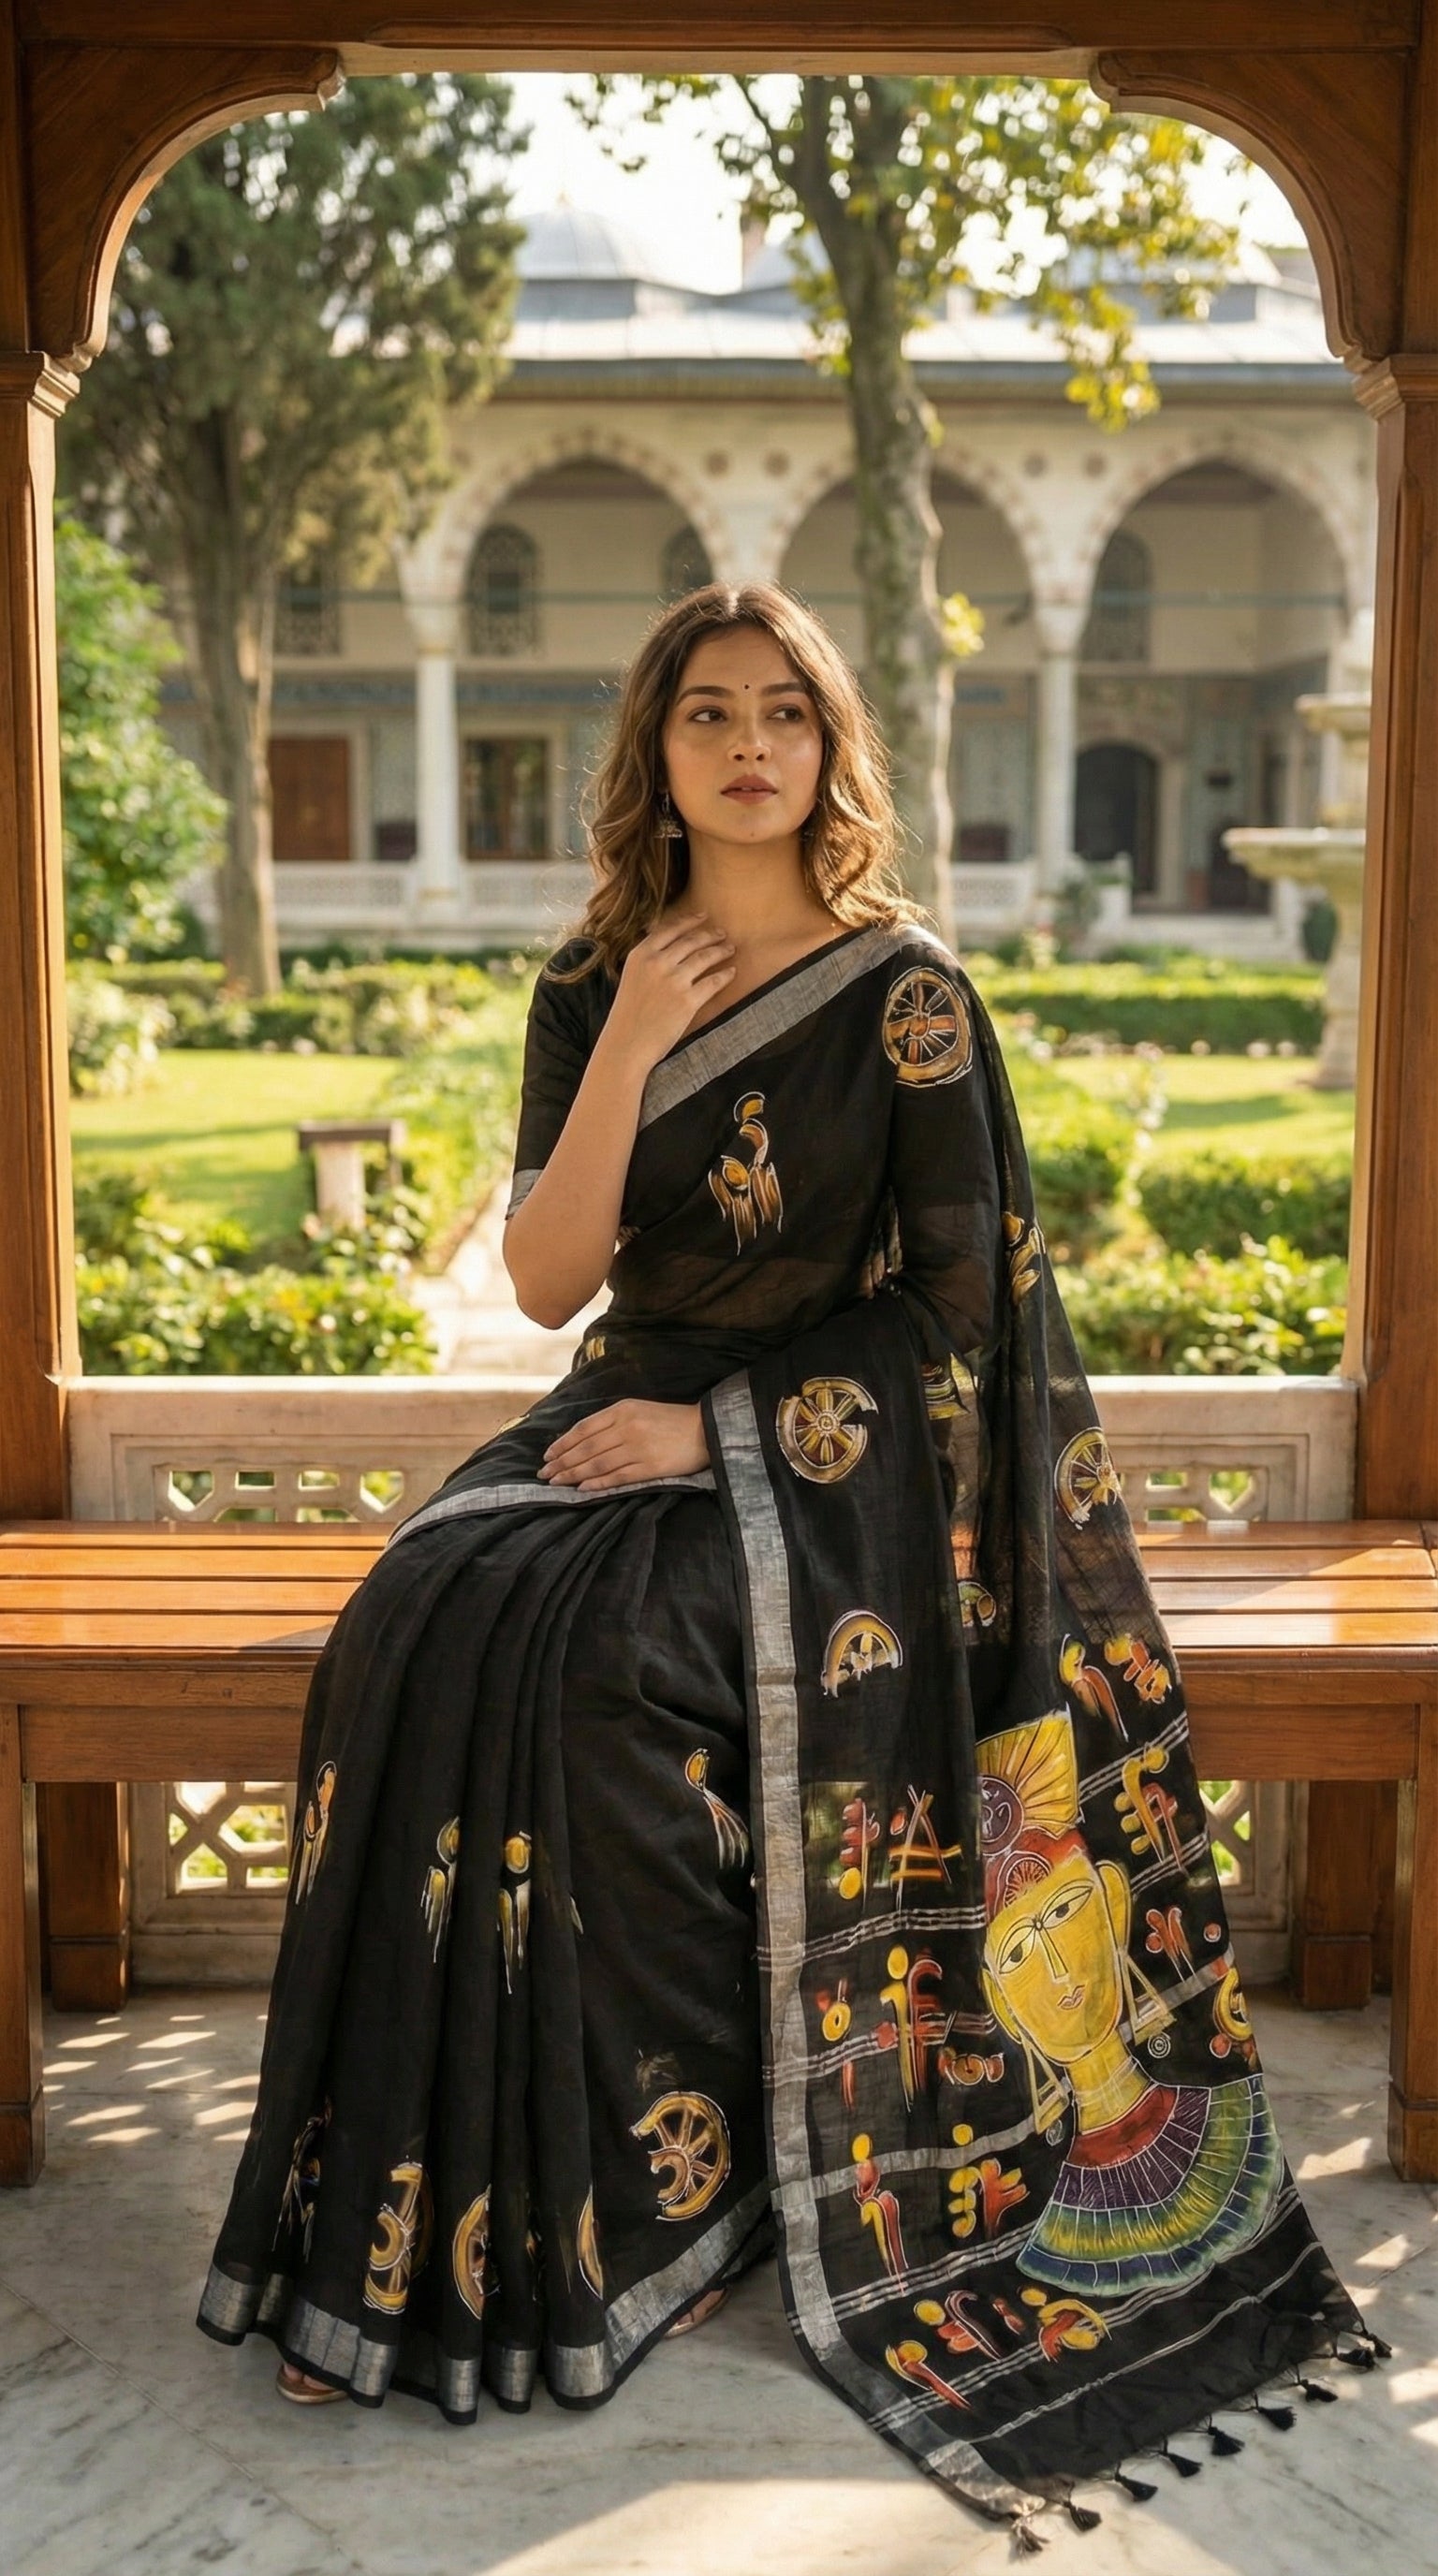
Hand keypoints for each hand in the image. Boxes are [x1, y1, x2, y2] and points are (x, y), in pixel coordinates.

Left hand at [539, 1399, 708, 1491]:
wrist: (704, 1429)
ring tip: (557, 1483)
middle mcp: (627, 1427)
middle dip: (562, 1462)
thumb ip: (612, 1421)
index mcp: (622, 1410)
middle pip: (585, 1448)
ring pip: (597, 1464)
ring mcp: (638, 1448)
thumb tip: (581, 1440)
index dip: (562, 1443)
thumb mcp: (638, 1409)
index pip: (583, 1429)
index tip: (548, 1455)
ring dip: (573, 1475)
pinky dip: (598, 1484)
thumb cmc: (669, 1420)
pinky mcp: (650, 1467)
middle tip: (544, 1474)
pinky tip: (582, 1490)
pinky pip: (617, 1477)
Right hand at [604, 914, 735, 1070]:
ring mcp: (674, 981)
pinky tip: (731, 972)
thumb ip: (648, 961)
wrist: (626, 1044)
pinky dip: (725, 975)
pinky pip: (713, 982)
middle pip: (691, 941)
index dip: (689, 921)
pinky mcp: (688, 1001)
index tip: (703, 916)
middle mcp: (657, 963)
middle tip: (721, 933)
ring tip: (730, 949)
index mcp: (640, 955)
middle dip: (709, 934)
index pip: (670, 929)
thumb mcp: (631, 978)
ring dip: (721, 950)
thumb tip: (670, 948)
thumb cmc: (628, 1015)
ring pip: (705, 957)